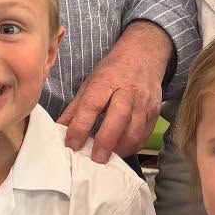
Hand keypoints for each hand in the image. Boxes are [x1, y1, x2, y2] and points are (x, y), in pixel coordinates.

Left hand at [58, 21, 170, 163]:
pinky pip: (144, 134)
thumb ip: (76, 108)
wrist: (144, 55)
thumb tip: (59, 130)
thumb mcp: (90, 82)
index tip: (71, 144)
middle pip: (119, 118)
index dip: (80, 127)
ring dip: (120, 148)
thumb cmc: (114, 70)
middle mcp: (128, 91)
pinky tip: (121, 151)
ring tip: (107, 158)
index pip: (91, 105)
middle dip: (106, 141)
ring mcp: (144, 102)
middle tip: (95, 159)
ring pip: (135, 130)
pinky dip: (132, 147)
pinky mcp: (155, 112)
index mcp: (106, 81)